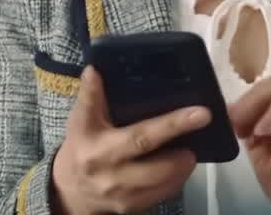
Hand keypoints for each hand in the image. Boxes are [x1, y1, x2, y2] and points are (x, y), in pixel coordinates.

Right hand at [51, 67, 209, 214]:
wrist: (69, 191)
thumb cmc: (81, 147)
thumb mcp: (80, 121)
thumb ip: (90, 97)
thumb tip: (94, 69)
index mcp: (98, 147)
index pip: (139, 135)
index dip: (171, 125)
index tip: (201, 112)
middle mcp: (110, 174)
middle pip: (153, 163)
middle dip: (180, 149)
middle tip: (201, 127)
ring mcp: (121, 195)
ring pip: (161, 183)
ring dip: (181, 167)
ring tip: (191, 151)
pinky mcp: (131, 208)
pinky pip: (161, 195)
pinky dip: (175, 181)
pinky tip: (180, 166)